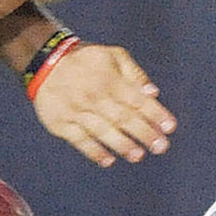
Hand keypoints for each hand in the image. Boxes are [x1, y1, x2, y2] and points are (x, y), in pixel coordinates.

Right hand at [29, 43, 176, 166]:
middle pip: (123, 118)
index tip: (170, 127)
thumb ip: (134, 74)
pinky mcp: (61, 123)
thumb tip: (153, 94)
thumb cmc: (85, 60)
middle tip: (161, 147)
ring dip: (122, 144)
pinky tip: (108, 160)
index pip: (137, 99)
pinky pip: (79, 140)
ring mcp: (77, 111)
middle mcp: (94, 96)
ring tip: (138, 155)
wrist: (44, 63)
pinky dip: (94, 151)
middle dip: (144, 133)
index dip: (155, 113)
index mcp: (108, 79)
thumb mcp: (112, 55)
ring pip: (102, 131)